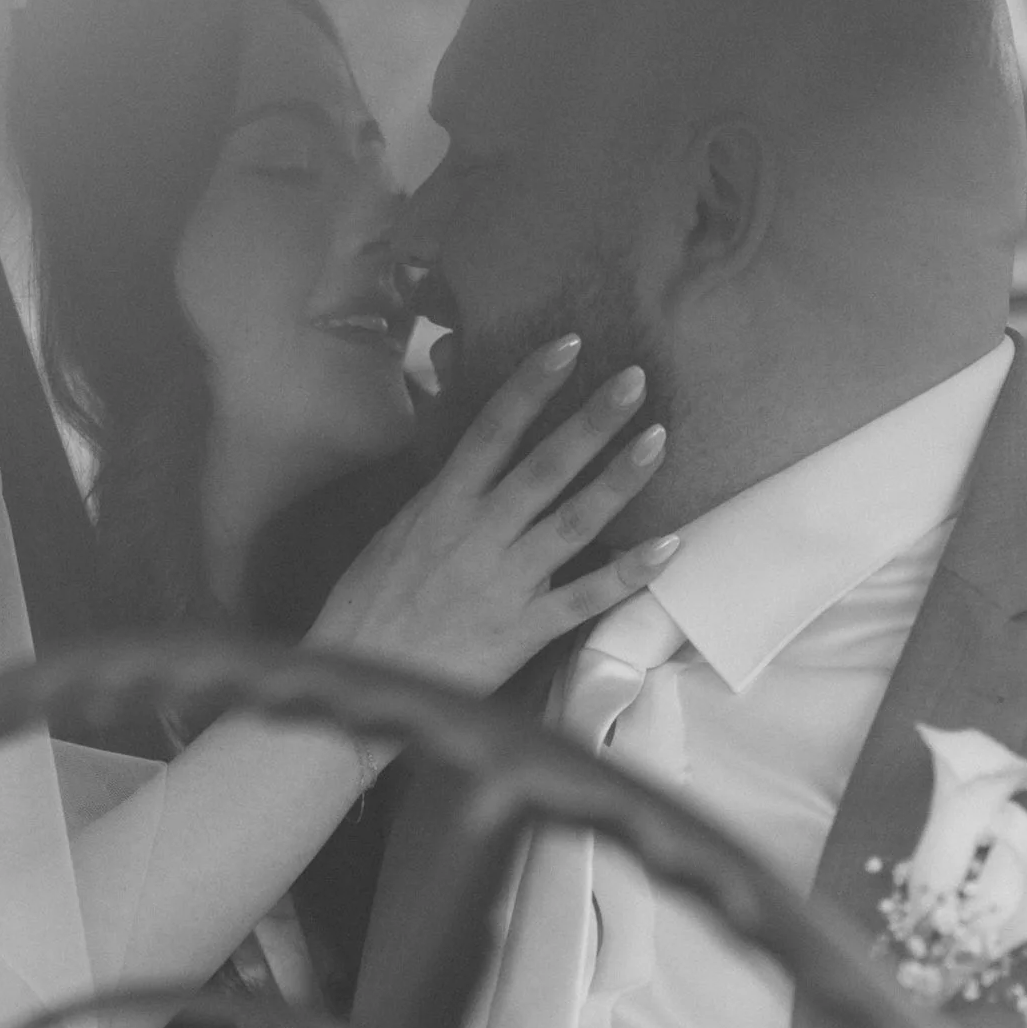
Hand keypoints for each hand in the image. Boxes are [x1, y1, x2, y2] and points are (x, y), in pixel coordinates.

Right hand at [305, 336, 675, 698]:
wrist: (358, 681)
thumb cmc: (366, 611)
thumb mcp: (390, 537)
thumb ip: (437, 501)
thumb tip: (468, 463)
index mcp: (441, 505)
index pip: (493, 431)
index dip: (532, 385)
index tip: (569, 345)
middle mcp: (478, 535)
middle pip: (545, 467)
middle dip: (592, 421)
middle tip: (635, 380)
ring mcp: (505, 582)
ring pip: (573, 522)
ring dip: (618, 480)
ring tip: (657, 440)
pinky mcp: (522, 631)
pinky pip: (584, 598)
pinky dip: (628, 573)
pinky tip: (668, 546)